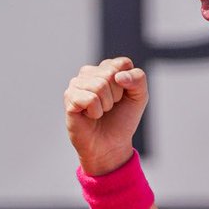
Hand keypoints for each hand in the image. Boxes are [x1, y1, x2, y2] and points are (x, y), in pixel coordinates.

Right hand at [64, 56, 148, 175]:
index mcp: (106, 68)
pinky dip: (96, 112)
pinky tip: (90, 116)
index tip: (124, 96)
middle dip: (117, 95)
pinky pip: (90, 99)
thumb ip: (138, 79)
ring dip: (106, 105)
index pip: (122, 64)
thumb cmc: (122, 119)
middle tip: (111, 107)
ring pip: (100, 86)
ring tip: (101, 111)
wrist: (111, 145)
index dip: (129, 84)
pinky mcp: (69, 98)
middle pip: (111, 74)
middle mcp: (89, 72)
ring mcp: (77, 84)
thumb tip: (118, 76)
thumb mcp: (139, 97)